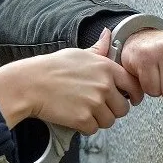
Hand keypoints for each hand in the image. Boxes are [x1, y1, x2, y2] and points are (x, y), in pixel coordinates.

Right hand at [0, 29, 143, 134]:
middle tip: (96, 106)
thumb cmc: (49, 67)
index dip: (132, 95)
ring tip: (82, 110)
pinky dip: (84, 127)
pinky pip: (93, 129)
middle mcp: (104, 85)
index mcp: (106, 68)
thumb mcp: (76, 53)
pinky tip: (73, 116)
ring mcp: (95, 103)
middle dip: (111, 110)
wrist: (28, 84)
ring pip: (109, 121)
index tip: (128, 100)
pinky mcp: (83, 119)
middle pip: (123, 108)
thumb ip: (98, 49)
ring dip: (98, 119)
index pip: (133, 86)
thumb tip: (107, 34)